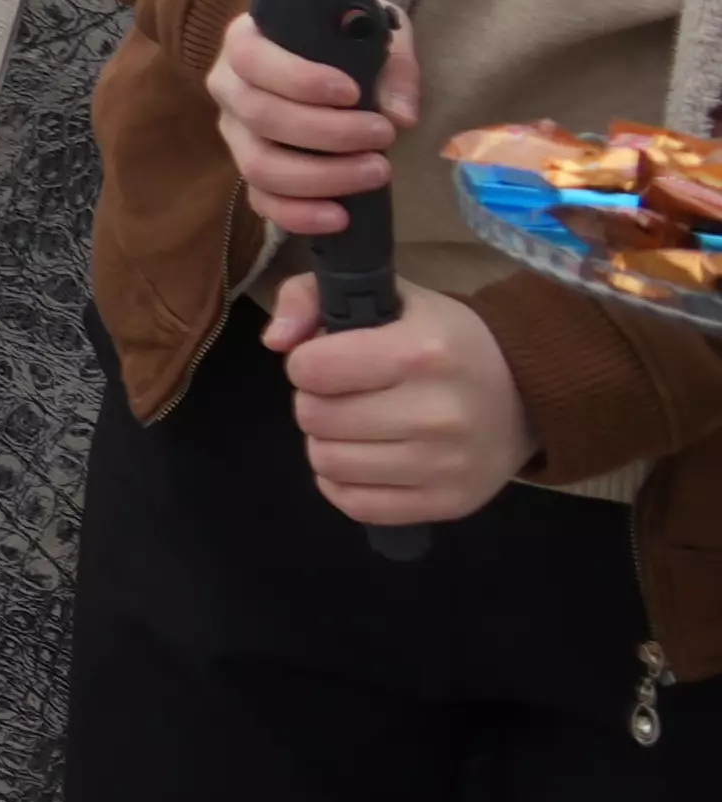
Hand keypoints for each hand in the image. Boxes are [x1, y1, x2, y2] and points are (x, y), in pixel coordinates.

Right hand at [208, 6, 408, 239]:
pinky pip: (261, 201)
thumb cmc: (347, 43)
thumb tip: (400, 116)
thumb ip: (393, 68)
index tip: (352, 92)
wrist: (337, 68)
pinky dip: (298, 215)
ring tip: (377, 172)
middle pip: (259, 116)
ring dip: (321, 176)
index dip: (298, 79)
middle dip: (326, 132)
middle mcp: (229, 88)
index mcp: (246, 42)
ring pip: (258, 165)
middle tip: (384, 135)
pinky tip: (340, 217)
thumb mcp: (376, 35)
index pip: (251, 58)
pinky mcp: (250, 173)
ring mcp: (235, 135)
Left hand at [267, 272, 531, 530]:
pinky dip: (344, 484)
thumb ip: (310, 296)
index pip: (311, 369)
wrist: (527, 394)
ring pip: (328, 464)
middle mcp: (436, 413)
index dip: (306, 363)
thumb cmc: (444, 339)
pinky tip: (364, 459)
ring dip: (328, 442)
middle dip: (316, 402)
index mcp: (421, 352)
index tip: (328, 360)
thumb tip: (274, 341)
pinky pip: (357, 505)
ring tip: (357, 425)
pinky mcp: (448, 503)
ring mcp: (445, 465)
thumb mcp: (388, 295)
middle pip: (315, 418)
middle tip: (345, 394)